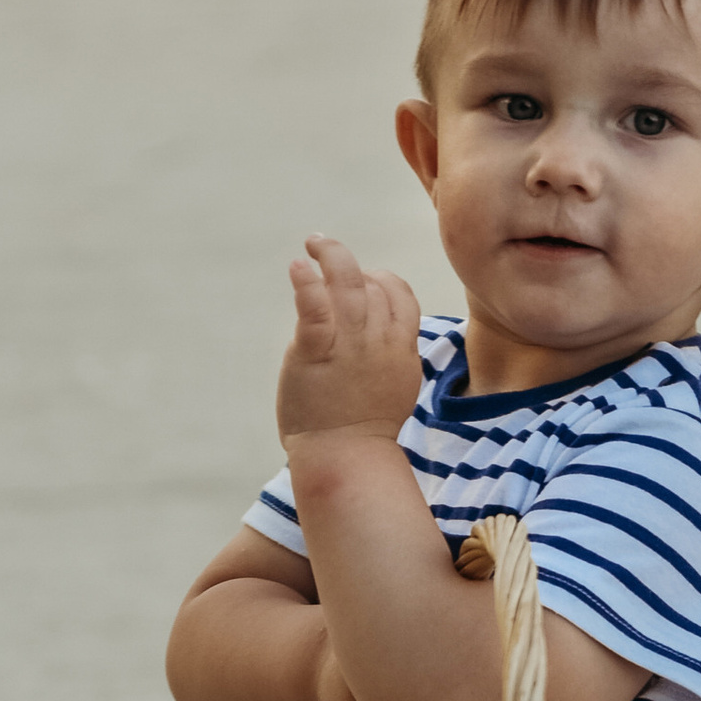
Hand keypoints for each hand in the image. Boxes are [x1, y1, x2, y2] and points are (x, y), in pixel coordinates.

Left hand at [276, 238, 422, 455]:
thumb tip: (374, 333)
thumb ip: (388, 354)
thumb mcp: (394, 385)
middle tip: (323, 247)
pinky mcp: (316, 353)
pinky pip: (315, 308)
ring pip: (348, 285)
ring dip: (330, 256)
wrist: (346, 456)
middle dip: (349, 262)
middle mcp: (379, 341)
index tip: (362, 279)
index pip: (401, 295)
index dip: (382, 279)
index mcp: (401, 348)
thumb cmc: (365, 428)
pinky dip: (307, 283)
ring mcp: (349, 345)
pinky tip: (299, 267)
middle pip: (374, 285)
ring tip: (313, 244)